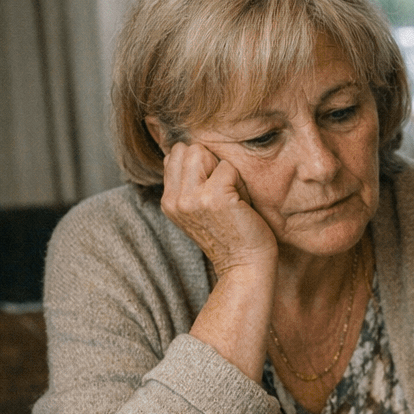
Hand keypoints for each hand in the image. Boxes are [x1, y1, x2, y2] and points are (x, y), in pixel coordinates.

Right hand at [159, 141, 277, 276]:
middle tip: (225, 193)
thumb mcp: (198, 209)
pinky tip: (241, 205)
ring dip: (225, 171)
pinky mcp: (215, 198)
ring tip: (231, 197)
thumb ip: (189, 183)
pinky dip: (240, 182)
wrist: (245, 265)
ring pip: (202, 152)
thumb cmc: (231, 235)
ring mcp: (192, 199)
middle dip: (211, 163)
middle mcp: (175, 199)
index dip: (201, 165)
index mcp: (169, 201)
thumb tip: (186, 148)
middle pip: (188, 149)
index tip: (213, 191)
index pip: (175, 156)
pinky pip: (228, 167)